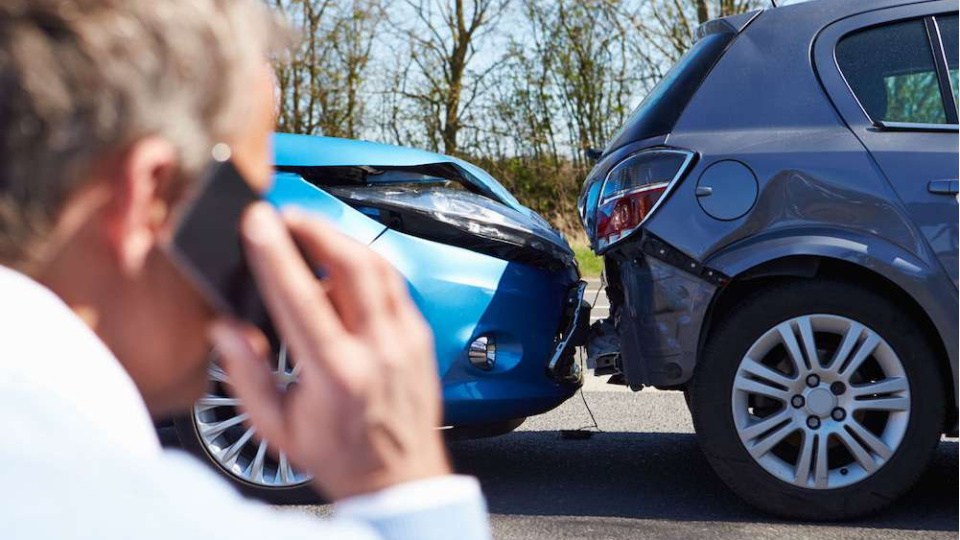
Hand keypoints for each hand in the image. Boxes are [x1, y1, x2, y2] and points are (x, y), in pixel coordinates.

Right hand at [209, 202, 449, 499]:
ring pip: (379, 266)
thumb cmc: (339, 455)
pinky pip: (394, 283)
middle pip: (352, 265)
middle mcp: (378, 350)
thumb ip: (246, 375)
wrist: (400, 478)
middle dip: (315, 228)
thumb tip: (224, 328)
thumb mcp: (277, 428)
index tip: (257, 222)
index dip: (276, 254)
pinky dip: (365, 264)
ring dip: (341, 239)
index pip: (302, 298)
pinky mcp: (420, 335)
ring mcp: (406, 339)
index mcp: (337, 375)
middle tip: (285, 215)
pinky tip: (342, 263)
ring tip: (309, 230)